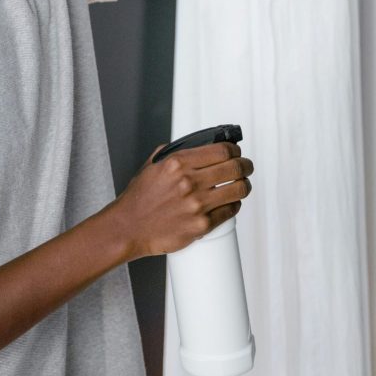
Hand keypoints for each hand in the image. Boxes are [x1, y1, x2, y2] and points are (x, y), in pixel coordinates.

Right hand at [109, 141, 253, 260]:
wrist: (129, 227)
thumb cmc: (140, 198)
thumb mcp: (153, 165)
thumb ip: (175, 153)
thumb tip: (199, 148)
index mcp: (177, 163)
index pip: (221, 150)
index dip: (234, 149)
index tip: (236, 151)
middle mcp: (189, 182)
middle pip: (234, 168)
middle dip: (245, 165)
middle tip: (246, 167)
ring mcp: (196, 205)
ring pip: (238, 189)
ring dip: (245, 184)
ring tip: (243, 184)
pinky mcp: (201, 225)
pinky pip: (230, 211)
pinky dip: (234, 204)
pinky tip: (231, 201)